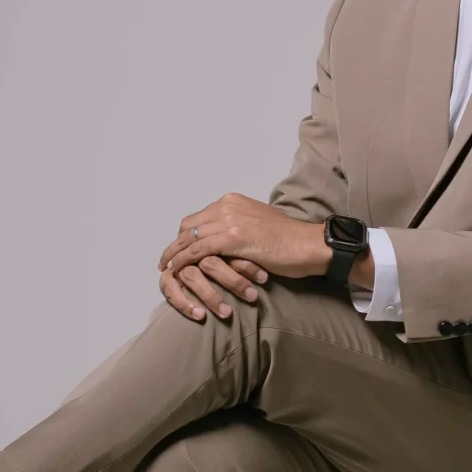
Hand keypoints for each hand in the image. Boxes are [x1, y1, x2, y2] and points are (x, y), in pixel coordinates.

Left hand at [158, 193, 330, 322]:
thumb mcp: (258, 225)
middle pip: (188, 225)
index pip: (198, 217)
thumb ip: (238, 228)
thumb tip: (225, 242)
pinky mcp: (232, 238)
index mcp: (233, 201)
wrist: (306, 244)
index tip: (178, 249)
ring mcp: (229, 221)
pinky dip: (183, 260)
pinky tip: (175, 270)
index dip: (185, 235)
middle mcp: (227, 206)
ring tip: (165, 268)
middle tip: (166, 260)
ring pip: (189, 238)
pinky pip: (198, 250)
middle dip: (175, 244)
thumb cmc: (288, 241)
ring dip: (173, 254)